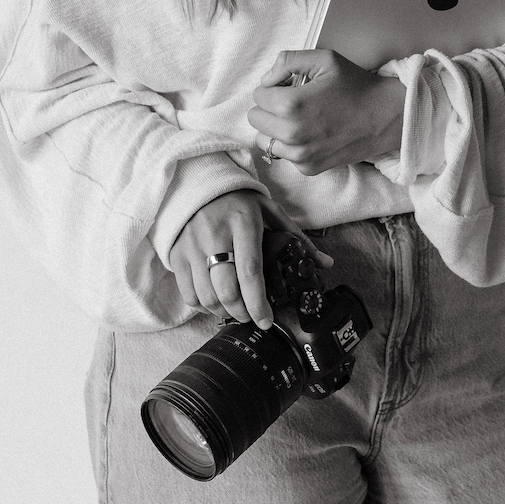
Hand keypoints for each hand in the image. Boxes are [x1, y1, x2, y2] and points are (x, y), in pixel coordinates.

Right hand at [169, 190, 333, 328]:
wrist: (198, 183)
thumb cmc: (239, 201)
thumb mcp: (270, 211)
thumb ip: (297, 238)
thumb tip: (327, 263)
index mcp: (243, 224)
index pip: (250, 272)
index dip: (258, 303)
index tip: (267, 320)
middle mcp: (215, 236)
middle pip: (226, 290)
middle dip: (242, 312)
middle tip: (251, 315)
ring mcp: (192, 247)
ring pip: (207, 297)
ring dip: (223, 311)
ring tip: (235, 308)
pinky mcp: (177, 255)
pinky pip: (189, 294)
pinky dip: (203, 306)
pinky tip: (215, 301)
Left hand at [248, 49, 405, 176]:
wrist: (385, 116)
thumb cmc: (356, 86)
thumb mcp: (324, 59)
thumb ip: (287, 61)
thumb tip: (267, 80)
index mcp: (291, 104)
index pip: (258, 95)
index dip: (274, 87)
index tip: (291, 86)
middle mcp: (292, 134)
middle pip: (256, 118)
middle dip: (270, 107)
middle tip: (294, 101)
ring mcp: (300, 155)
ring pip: (264, 140)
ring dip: (275, 128)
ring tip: (299, 118)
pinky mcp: (309, 168)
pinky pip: (283, 155)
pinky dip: (290, 144)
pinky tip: (310, 133)